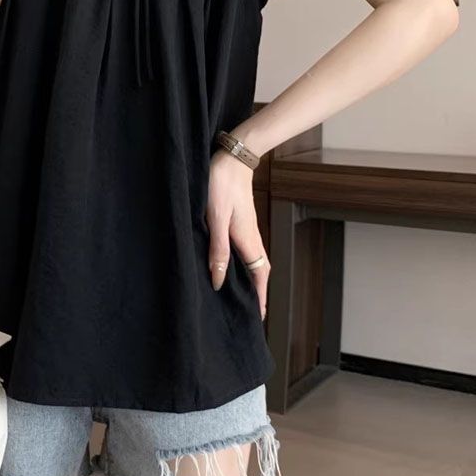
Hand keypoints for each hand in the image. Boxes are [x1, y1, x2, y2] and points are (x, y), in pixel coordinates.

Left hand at [206, 149, 270, 319]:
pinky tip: (231, 265)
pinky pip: (246, 250)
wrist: (232, 158)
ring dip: (251, 278)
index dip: (259, 297)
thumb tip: (217, 281)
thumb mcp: (215, 219)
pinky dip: (244, 263)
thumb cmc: (221, 186)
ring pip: (253, 260)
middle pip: (259, 271)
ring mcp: (248, 229)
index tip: (257, 317)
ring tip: (241, 295)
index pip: (259, 276)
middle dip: (257, 292)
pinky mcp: (242, 222)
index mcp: (247, 241)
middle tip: (248, 312)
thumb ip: (217, 250)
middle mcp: (252, 238)